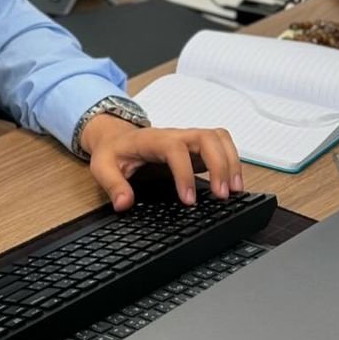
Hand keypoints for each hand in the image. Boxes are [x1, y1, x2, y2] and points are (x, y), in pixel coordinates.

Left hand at [77, 118, 242, 210]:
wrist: (117, 137)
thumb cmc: (113, 151)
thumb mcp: (103, 167)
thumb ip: (113, 185)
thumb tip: (124, 204)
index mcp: (153, 140)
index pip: (175, 149)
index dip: (185, 173)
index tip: (188, 200)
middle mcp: (176, 135)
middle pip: (206, 138)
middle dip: (219, 165)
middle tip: (223, 195)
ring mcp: (189, 139)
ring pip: (219, 138)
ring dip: (231, 162)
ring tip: (235, 191)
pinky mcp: (197, 147)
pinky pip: (222, 145)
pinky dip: (233, 160)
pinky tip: (234, 183)